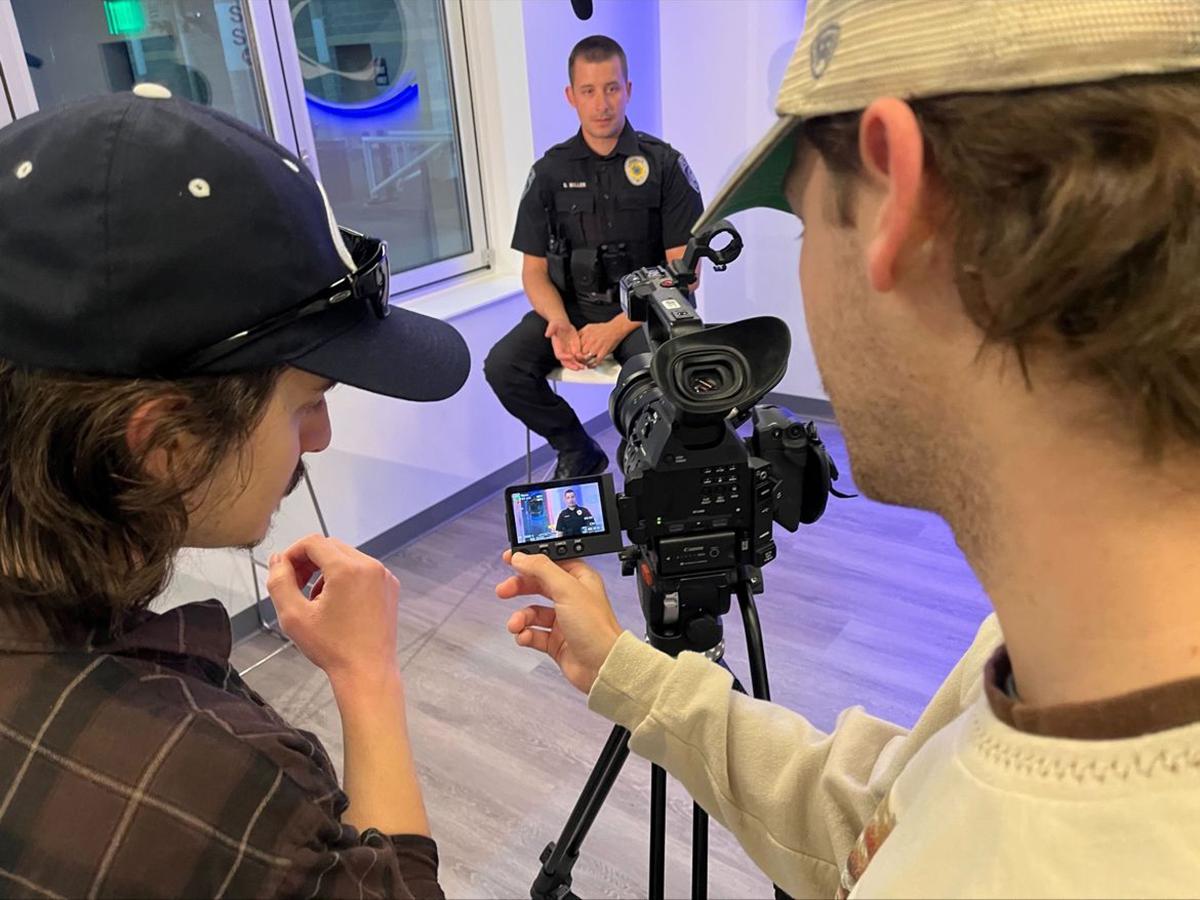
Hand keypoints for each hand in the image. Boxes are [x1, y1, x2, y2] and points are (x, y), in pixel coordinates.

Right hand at [267, 534, 400, 688]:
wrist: (367, 672)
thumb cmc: (332, 648)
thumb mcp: (293, 615)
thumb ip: (279, 582)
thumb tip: (277, 560)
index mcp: (347, 569)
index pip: (313, 542)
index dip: (292, 553)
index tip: (284, 573)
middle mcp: (370, 566)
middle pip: (331, 547)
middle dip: (308, 562)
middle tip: (295, 586)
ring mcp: (383, 576)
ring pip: (347, 558)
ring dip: (326, 571)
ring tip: (315, 600)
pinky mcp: (390, 587)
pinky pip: (363, 571)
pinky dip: (346, 578)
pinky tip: (337, 605)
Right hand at [496, 550, 622, 692]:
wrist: (603, 666)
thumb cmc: (596, 628)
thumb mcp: (567, 589)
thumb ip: (541, 569)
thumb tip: (521, 557)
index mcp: (579, 579)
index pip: (550, 563)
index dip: (530, 561)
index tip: (511, 559)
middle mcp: (572, 598)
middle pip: (538, 585)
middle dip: (519, 588)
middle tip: (503, 590)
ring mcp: (564, 620)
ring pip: (533, 612)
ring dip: (521, 617)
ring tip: (515, 625)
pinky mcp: (557, 642)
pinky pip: (534, 634)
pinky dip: (526, 635)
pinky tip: (525, 637)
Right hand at [544, 318, 584, 370]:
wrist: (563, 324)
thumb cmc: (558, 324)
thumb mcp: (554, 324)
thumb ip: (551, 329)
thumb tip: (547, 334)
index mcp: (557, 346)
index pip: (559, 355)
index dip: (565, 357)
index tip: (571, 356)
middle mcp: (563, 351)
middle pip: (566, 362)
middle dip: (572, 366)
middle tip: (578, 367)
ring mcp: (569, 351)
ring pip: (572, 362)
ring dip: (578, 365)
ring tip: (584, 367)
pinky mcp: (575, 350)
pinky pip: (578, 358)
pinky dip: (582, 361)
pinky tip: (587, 361)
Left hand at [577, 321, 623, 367]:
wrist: (614, 329)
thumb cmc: (603, 328)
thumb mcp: (588, 327)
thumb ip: (581, 333)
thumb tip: (575, 338)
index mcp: (585, 336)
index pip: (575, 347)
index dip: (574, 353)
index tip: (574, 355)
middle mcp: (589, 341)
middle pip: (580, 353)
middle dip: (579, 359)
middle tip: (579, 361)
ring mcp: (596, 347)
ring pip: (586, 359)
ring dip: (585, 363)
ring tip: (585, 364)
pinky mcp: (603, 352)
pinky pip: (596, 361)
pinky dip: (593, 365)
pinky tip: (592, 365)